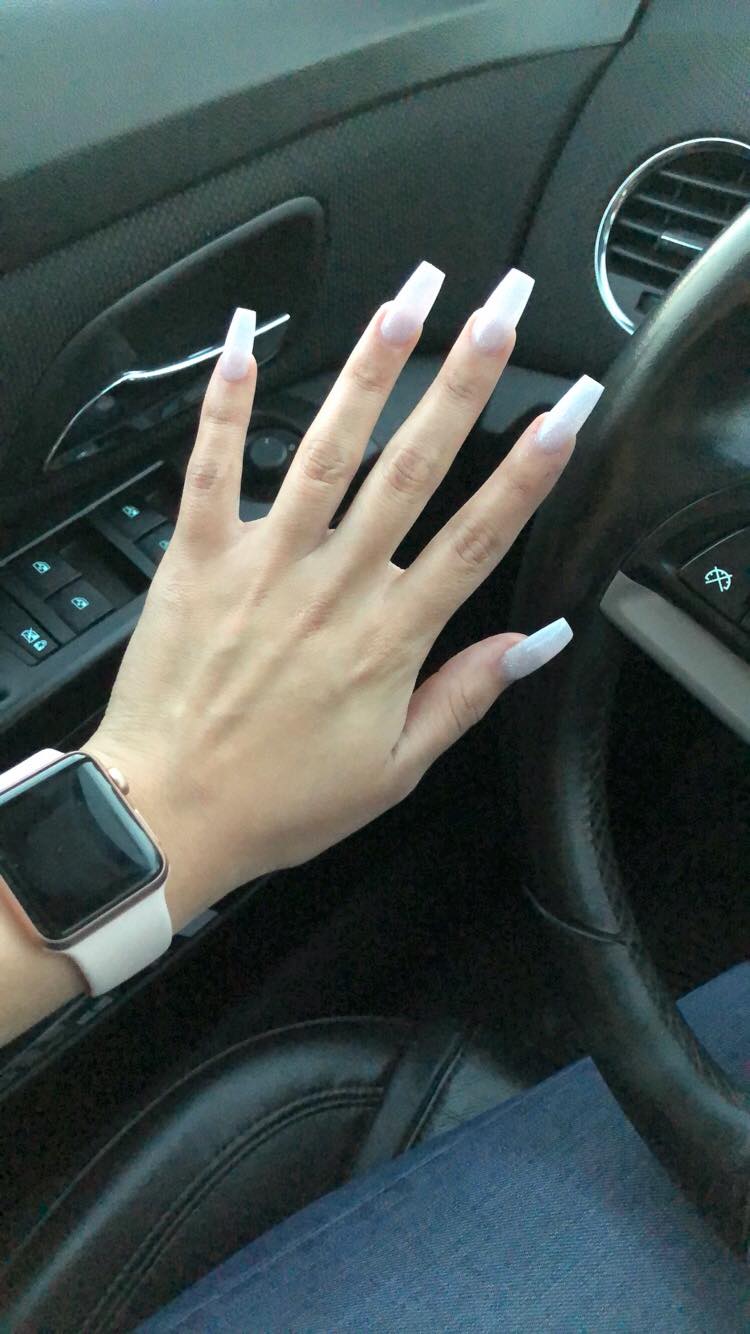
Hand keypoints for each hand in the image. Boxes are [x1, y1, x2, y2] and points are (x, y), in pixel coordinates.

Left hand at [84, 264, 602, 926]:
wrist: (167, 814)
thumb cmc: (278, 799)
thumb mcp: (396, 769)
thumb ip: (467, 694)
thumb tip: (539, 640)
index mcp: (387, 639)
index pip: (476, 537)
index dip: (528, 470)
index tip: (565, 410)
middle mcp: (331, 588)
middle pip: (412, 470)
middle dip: (463, 384)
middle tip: (500, 314)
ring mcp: (262, 565)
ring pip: (326, 452)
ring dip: (371, 372)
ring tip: (408, 304)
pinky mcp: (197, 558)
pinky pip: (212, 468)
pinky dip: (228, 403)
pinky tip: (249, 341)